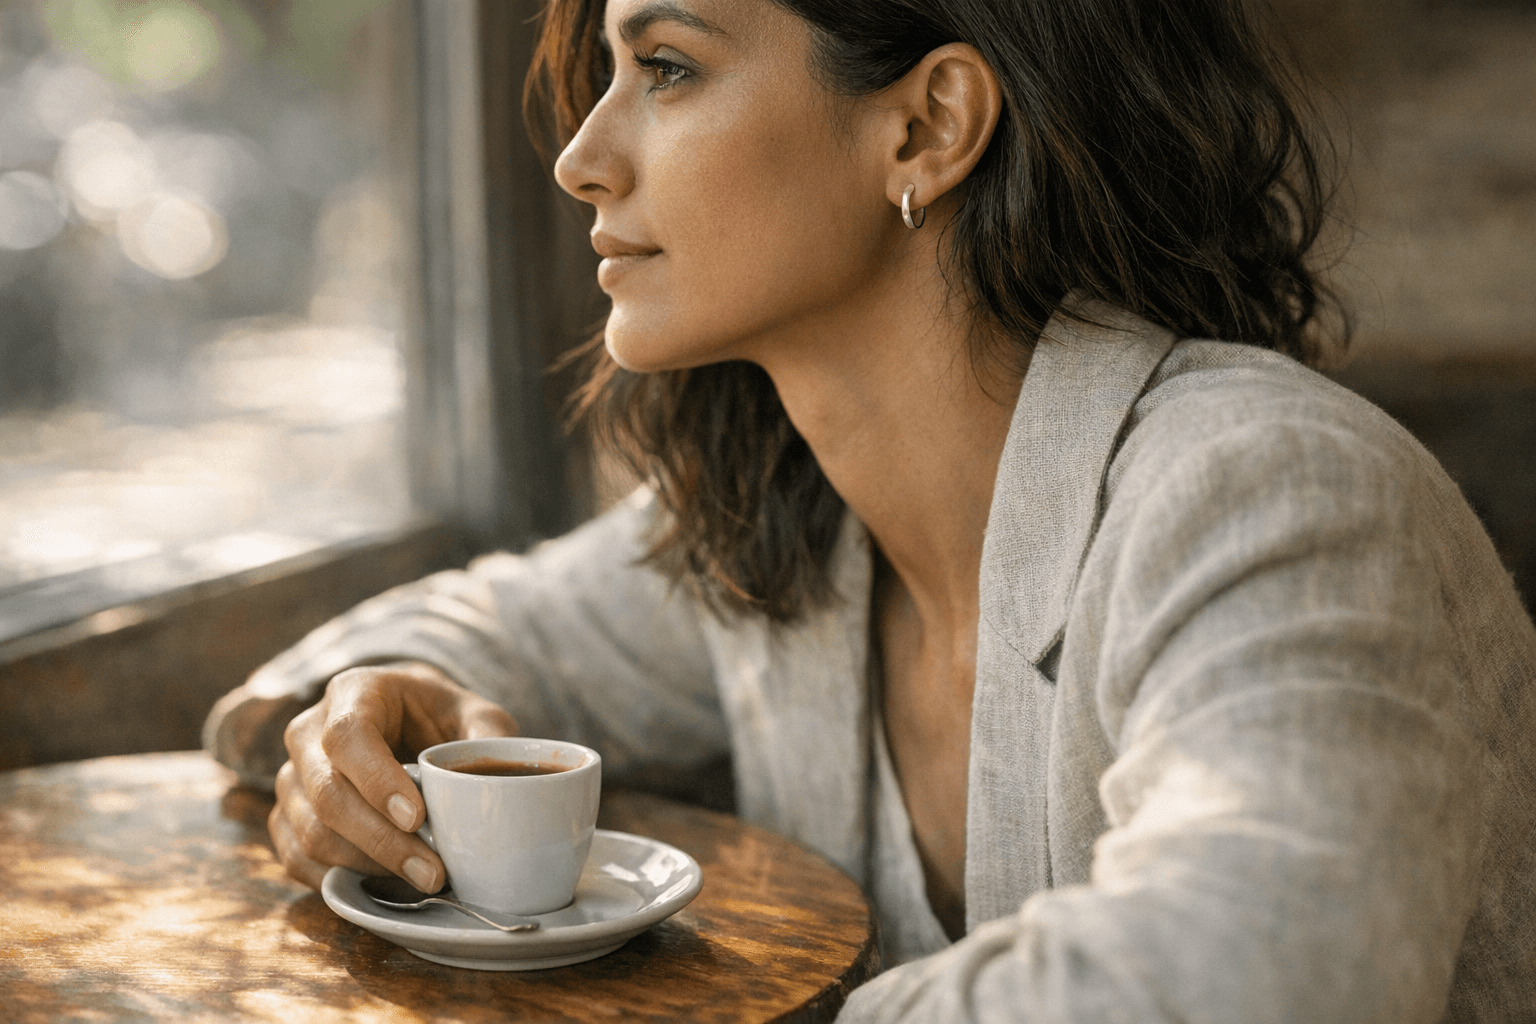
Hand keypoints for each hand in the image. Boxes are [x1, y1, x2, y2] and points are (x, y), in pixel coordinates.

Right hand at [269, 661, 516, 890]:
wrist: (406, 725)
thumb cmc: (440, 718)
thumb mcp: (474, 714)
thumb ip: (489, 737)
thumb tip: (498, 777)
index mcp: (353, 692)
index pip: (349, 736)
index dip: (378, 780)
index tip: (418, 817)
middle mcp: (308, 732)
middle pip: (327, 792)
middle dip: (382, 840)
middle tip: (433, 871)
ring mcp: (292, 777)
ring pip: (309, 831)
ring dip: (366, 865)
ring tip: (422, 879)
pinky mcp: (287, 817)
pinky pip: (297, 857)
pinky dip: (341, 877)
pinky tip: (387, 884)